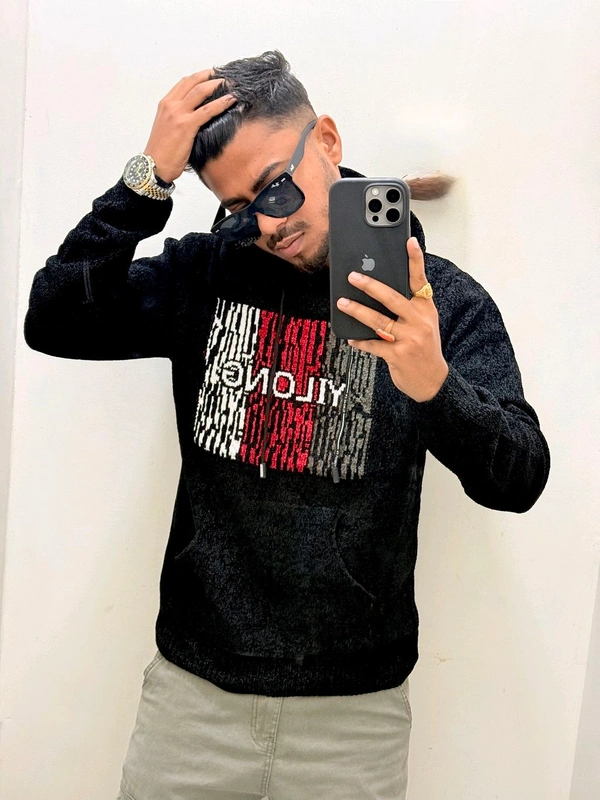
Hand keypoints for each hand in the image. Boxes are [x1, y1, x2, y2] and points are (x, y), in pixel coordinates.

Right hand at [144, 69, 237, 183]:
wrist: (154, 166)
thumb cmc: (161, 153)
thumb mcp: (168, 128)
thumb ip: (179, 118)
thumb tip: (196, 117)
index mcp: (165, 104)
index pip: (185, 82)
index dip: (200, 76)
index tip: (213, 75)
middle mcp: (170, 105)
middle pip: (194, 82)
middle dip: (211, 76)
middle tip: (226, 76)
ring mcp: (178, 114)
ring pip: (201, 91)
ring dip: (218, 85)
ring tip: (232, 84)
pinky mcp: (186, 125)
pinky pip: (207, 110)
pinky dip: (221, 103)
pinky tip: (232, 100)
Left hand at [336, 237, 448, 401]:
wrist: (433, 381)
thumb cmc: (424, 348)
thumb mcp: (424, 324)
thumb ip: (408, 308)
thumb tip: (378, 292)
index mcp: (426, 309)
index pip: (420, 280)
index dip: (415, 260)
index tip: (409, 241)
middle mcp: (419, 321)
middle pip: (392, 298)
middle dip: (370, 286)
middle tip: (353, 276)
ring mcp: (409, 339)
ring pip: (378, 321)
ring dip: (357, 311)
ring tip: (342, 303)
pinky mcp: (398, 356)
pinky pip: (374, 344)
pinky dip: (360, 341)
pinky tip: (350, 337)